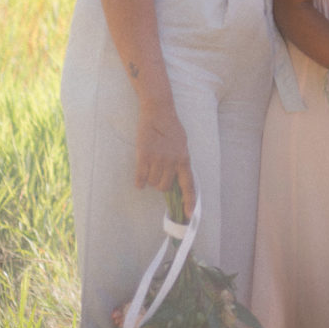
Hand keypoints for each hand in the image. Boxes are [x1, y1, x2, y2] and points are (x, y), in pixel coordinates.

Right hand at [135, 102, 195, 217]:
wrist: (158, 111)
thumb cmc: (171, 128)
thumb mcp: (182, 144)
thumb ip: (180, 161)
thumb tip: (177, 178)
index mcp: (184, 159)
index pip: (188, 185)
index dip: (189, 202)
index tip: (188, 216)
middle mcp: (172, 161)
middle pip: (164, 187)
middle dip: (160, 184)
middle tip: (158, 171)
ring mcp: (158, 158)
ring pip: (152, 182)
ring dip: (150, 178)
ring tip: (151, 163)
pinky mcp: (144, 155)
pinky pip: (140, 177)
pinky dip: (139, 181)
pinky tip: (139, 180)